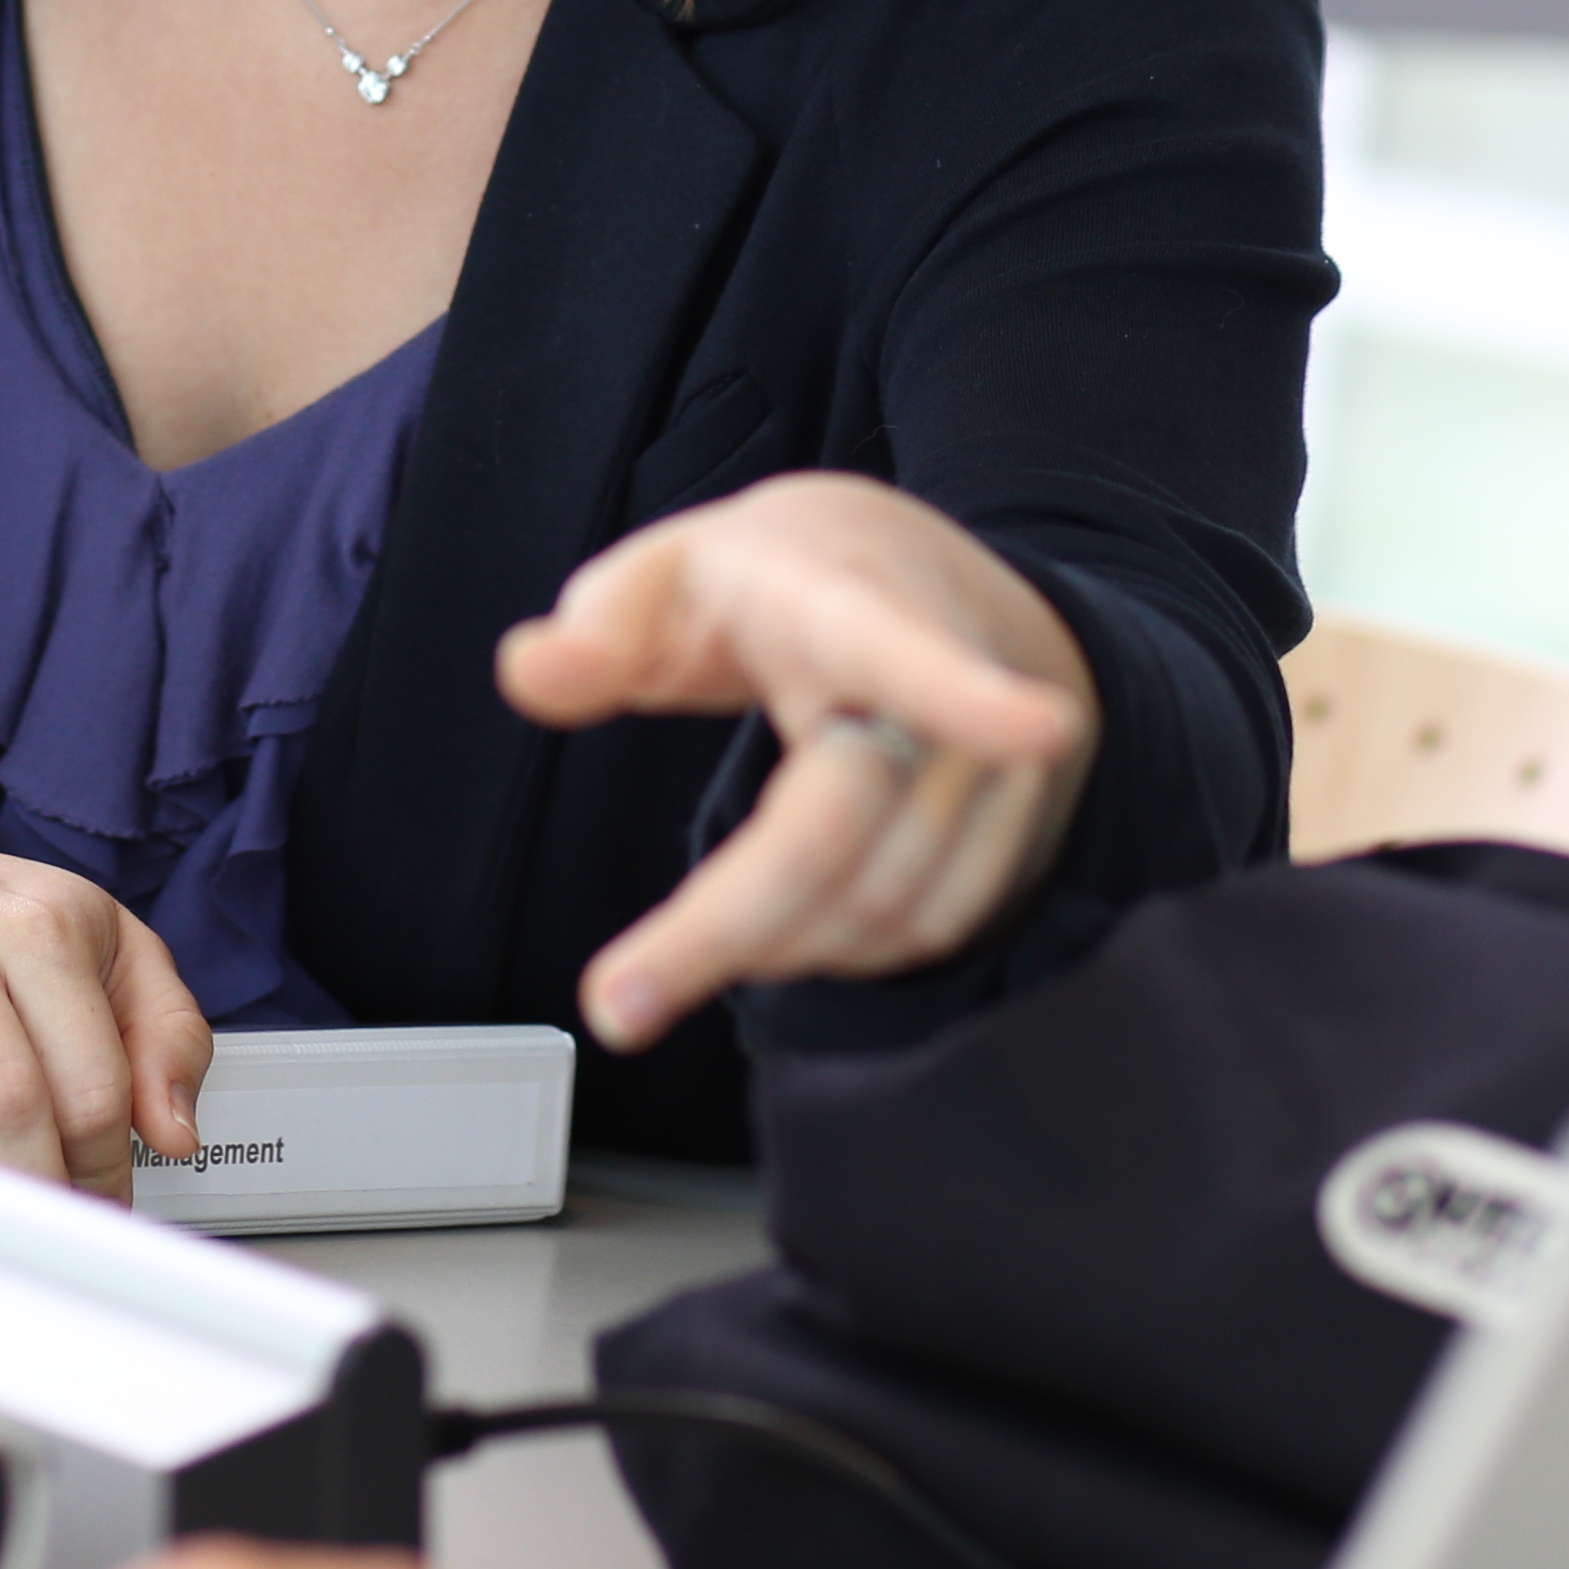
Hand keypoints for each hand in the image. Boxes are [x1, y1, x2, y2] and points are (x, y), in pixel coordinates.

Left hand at [495, 471, 1097, 1049]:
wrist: (926, 578)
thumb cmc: (788, 579)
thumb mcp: (682, 566)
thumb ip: (604, 618)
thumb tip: (530, 673)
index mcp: (850, 602)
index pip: (906, 648)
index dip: (971, 693)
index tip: (1038, 728)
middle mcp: (945, 684)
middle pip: (846, 824)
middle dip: (731, 923)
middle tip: (618, 1002)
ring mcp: (998, 760)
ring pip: (885, 897)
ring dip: (774, 941)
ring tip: (695, 939)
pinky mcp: (1021, 821)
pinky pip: (933, 925)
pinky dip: (841, 948)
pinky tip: (788, 925)